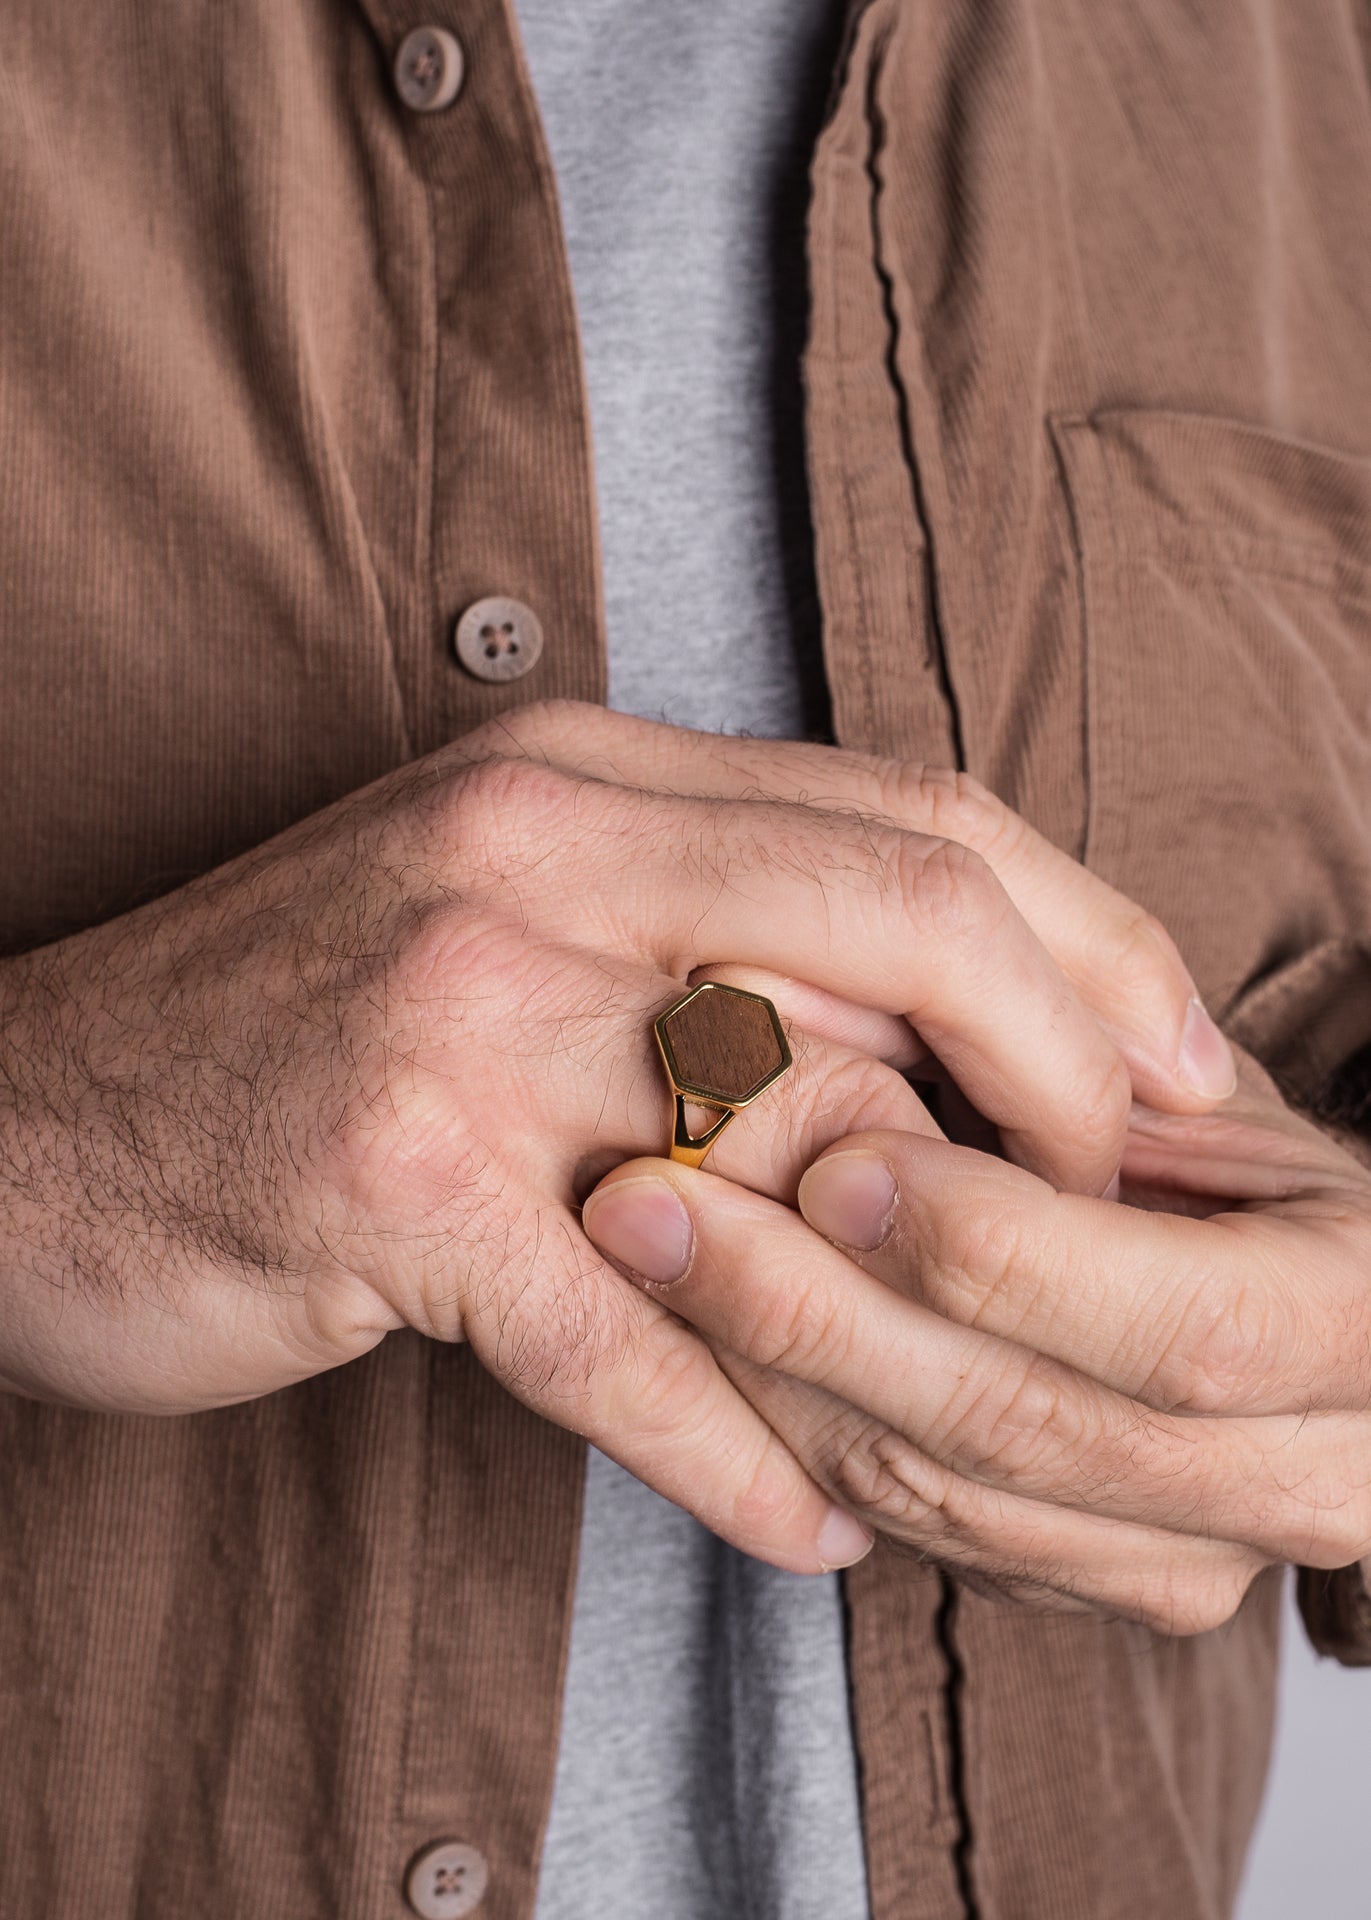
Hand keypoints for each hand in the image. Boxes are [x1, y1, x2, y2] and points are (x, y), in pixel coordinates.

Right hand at [0, 702, 1228, 1574]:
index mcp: (582, 776)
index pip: (909, 808)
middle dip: (1074, 1073)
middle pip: (904, 916)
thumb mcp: (502, 915)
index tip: (1182, 1057)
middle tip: (1151, 1206)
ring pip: (791, 1133)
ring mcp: (460, 1005)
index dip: (1084, 933)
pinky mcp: (388, 1176)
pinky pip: (629, 1334)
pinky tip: (811, 1529)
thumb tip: (948, 1037)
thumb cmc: (289, 1033)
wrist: (24, 1124)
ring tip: (1003, 1392)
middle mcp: (535, 851)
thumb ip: (705, 931)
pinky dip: (737, 1452)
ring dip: (923, 1295)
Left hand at [582, 1055, 1370, 1627]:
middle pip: (1030, 1429)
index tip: (836, 1163)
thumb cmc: (1246, 1172)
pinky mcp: (1093, 1586)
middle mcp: (1307, 1480)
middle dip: (821, 1318)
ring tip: (639, 1257)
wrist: (1311, 1319)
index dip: (999, 1253)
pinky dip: (780, 1433)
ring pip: (944, 1497)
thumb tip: (882, 992)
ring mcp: (1195, 1560)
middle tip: (652, 1208)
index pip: (1181, 1328)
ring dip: (762, 1376)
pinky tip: (679, 1337)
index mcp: (1364, 1327)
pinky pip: (913, 1531)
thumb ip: (1084, 1074)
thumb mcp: (1201, 1102)